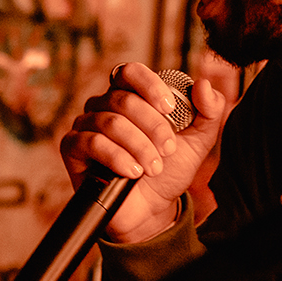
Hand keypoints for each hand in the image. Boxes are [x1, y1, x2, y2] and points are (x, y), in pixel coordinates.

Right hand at [60, 62, 227, 243]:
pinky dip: (117, 157)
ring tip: (154, 167)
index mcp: (132, 95)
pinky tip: (133, 172)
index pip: (131, 72)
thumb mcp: (199, 141)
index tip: (170, 109)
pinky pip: (91, 142)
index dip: (150, 85)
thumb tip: (202, 84)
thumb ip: (209, 110)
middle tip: (169, 150)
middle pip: (123, 100)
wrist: (152, 208)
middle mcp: (104, 104)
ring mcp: (86, 125)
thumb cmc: (170, 169)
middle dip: (153, 127)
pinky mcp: (73, 147)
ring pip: (110, 122)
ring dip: (139, 147)